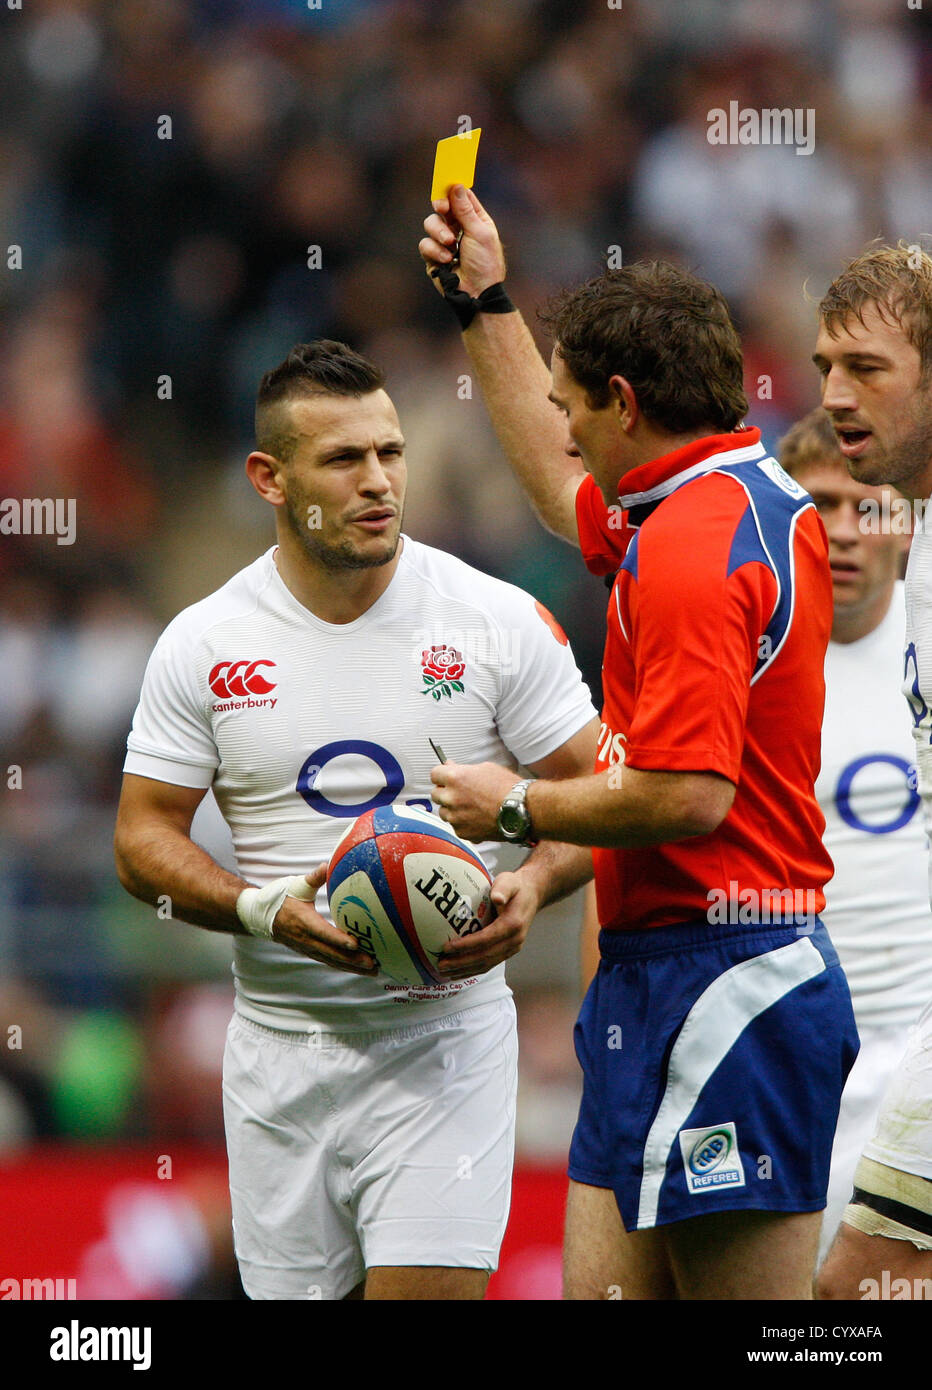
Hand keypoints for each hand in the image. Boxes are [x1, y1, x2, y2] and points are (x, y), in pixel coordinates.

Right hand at [271, 865, 377, 975]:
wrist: (262, 917)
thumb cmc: (282, 899)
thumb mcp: (297, 886)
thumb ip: (314, 877)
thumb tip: (328, 864)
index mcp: (304, 921)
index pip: (323, 933)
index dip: (338, 939)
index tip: (355, 944)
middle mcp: (306, 939)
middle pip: (332, 952)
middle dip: (352, 959)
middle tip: (373, 963)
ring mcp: (308, 948)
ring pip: (332, 961)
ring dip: (353, 967)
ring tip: (373, 971)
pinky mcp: (310, 952)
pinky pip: (329, 961)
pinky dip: (345, 966)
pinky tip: (360, 969)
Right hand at [419, 185, 505, 299]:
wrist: (477, 293)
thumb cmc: (485, 263)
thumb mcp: (479, 232)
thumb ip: (465, 210)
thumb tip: (456, 186)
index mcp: (474, 219)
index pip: (460, 197)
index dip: (452, 190)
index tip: (446, 185)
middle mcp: (458, 228)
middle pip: (442, 207)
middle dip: (441, 208)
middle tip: (442, 208)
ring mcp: (444, 242)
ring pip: (430, 224)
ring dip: (439, 233)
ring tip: (451, 245)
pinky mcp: (433, 256)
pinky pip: (425, 245)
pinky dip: (434, 251)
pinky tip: (446, 260)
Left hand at [430, 760, 520, 841]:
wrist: (521, 810)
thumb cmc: (508, 788)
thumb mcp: (485, 768)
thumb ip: (463, 769)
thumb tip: (450, 767)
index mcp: (455, 778)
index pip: (434, 774)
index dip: (442, 776)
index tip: (446, 778)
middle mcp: (451, 798)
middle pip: (435, 794)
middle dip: (446, 792)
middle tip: (460, 793)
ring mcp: (455, 817)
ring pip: (444, 812)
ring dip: (452, 809)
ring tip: (471, 807)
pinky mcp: (462, 832)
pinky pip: (455, 826)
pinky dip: (463, 823)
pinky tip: (477, 818)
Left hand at [436, 869, 541, 978]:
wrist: (532, 895)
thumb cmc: (516, 887)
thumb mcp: (509, 882)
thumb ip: (503, 889)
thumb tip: (497, 898)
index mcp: (513, 925)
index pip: (486, 939)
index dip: (466, 945)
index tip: (447, 947)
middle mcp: (514, 941)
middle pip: (485, 956)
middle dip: (461, 962)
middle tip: (441, 964)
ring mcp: (512, 948)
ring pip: (486, 964)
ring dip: (465, 970)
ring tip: (445, 971)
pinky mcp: (507, 951)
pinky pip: (489, 964)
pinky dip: (473, 970)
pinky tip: (458, 972)